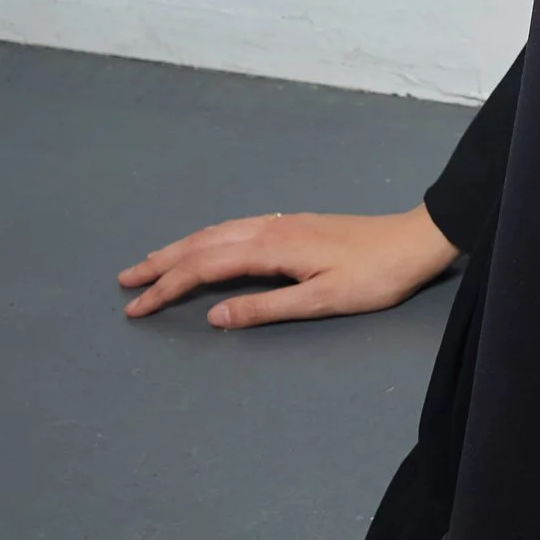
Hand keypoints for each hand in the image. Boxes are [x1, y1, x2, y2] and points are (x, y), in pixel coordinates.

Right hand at [118, 202, 457, 329]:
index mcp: (271, 248)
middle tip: (124, 284)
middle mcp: (269, 228)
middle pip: (201, 244)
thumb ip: (266, 308)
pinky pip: (233, 229)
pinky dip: (205, 239)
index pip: (204, 267)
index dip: (167, 287)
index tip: (136, 307)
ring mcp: (280, 223)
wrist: (414, 241)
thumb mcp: (322, 301)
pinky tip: (202, 246)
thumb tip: (213, 316)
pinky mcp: (292, 224)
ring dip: (178, 249)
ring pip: (215, 233)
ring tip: (149, 265)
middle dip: (160, 264)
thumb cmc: (375, 276)